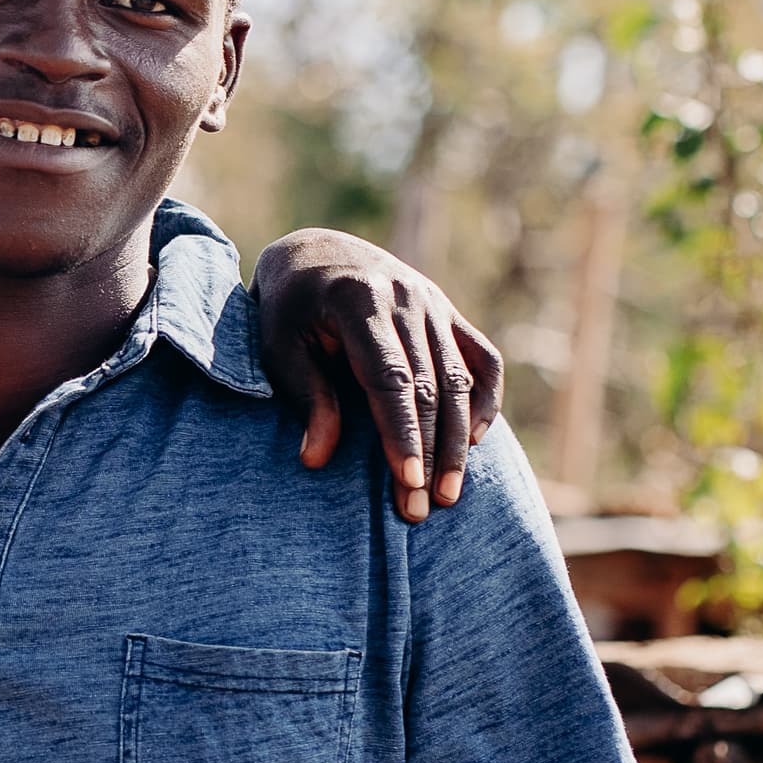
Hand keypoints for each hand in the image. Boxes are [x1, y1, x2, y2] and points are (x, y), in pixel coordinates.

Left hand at [252, 228, 503, 524]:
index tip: (408, 482)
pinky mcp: (450, 313)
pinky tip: (474, 443)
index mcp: (359, 300)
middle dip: (429, 452)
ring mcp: (433, 302)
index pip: (390, 378)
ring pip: (459, 379)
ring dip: (457, 442)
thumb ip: (305, 397)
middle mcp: (405, 297)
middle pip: (429, 386)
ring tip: (450, 494)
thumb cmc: (289, 310)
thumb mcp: (278, 347)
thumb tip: (317, 459)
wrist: (317, 255)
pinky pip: (483, 360)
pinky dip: (485, 401)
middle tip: (423, 507)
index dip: (401, 433)